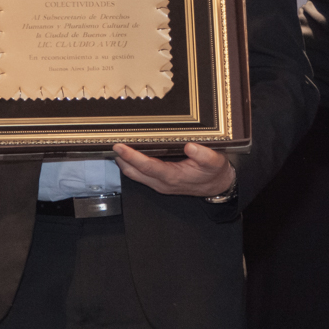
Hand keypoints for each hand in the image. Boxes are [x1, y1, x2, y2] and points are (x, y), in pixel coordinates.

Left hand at [113, 142, 234, 197]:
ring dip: (124, 163)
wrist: (217, 186)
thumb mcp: (215, 162)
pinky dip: (131, 165)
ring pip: (134, 175)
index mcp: (173, 177)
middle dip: (121, 159)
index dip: (132, 156)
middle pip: (134, 172)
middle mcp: (162, 183)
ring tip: (116, 147)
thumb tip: (190, 146)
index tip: (119, 146)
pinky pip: (140, 175)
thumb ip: (204, 155)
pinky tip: (129, 155)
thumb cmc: (214, 172)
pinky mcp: (159, 182)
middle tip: (111, 143)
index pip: (147, 166)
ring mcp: (159, 184)